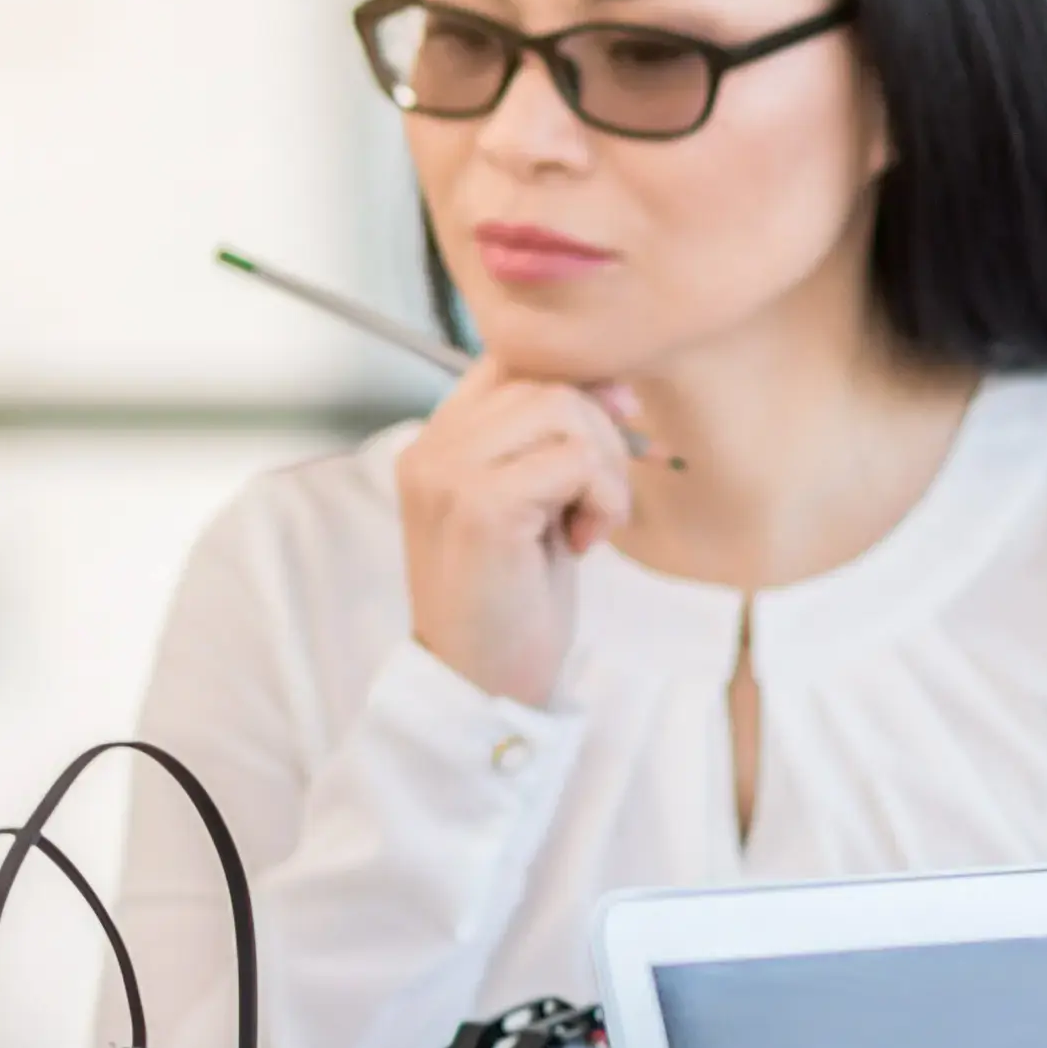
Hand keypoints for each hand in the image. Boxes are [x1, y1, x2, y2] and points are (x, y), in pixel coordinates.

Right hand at [392, 363, 644, 709]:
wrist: (484, 685)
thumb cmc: (513, 601)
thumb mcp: (532, 504)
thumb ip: (552, 440)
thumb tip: (618, 383)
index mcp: (434, 445)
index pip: (509, 361)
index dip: (573, 386)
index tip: (606, 437)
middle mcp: (429, 450)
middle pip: (545, 380)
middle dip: (599, 435)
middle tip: (594, 504)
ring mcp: (448, 475)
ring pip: (563, 409)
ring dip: (603, 468)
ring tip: (586, 524)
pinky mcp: (480, 506)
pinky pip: (576, 460)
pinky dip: (604, 499)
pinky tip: (583, 543)